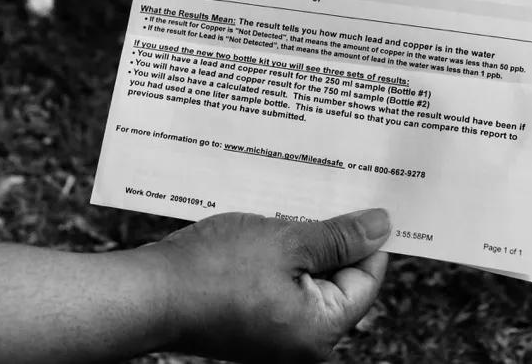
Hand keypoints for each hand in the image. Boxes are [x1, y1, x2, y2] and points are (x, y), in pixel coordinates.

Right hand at [147, 209, 391, 362]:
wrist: (149, 294)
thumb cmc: (214, 270)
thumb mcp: (286, 241)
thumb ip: (339, 237)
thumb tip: (383, 227)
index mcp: (320, 330)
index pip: (366, 278)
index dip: (368, 236)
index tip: (369, 198)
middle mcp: (301, 341)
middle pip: (336, 278)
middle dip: (331, 234)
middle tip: (330, 189)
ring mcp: (273, 334)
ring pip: (304, 275)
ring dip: (300, 238)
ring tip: (293, 199)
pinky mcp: (249, 321)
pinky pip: (277, 282)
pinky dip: (276, 253)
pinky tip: (266, 221)